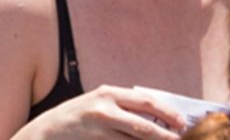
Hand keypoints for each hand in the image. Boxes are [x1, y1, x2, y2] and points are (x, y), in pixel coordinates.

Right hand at [15, 86, 185, 139]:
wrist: (45, 133)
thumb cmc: (77, 118)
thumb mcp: (99, 104)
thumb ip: (124, 107)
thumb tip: (159, 117)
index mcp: (108, 94)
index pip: (147, 102)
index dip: (169, 114)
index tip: (184, 124)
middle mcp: (104, 110)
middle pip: (145, 126)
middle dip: (167, 136)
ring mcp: (98, 131)